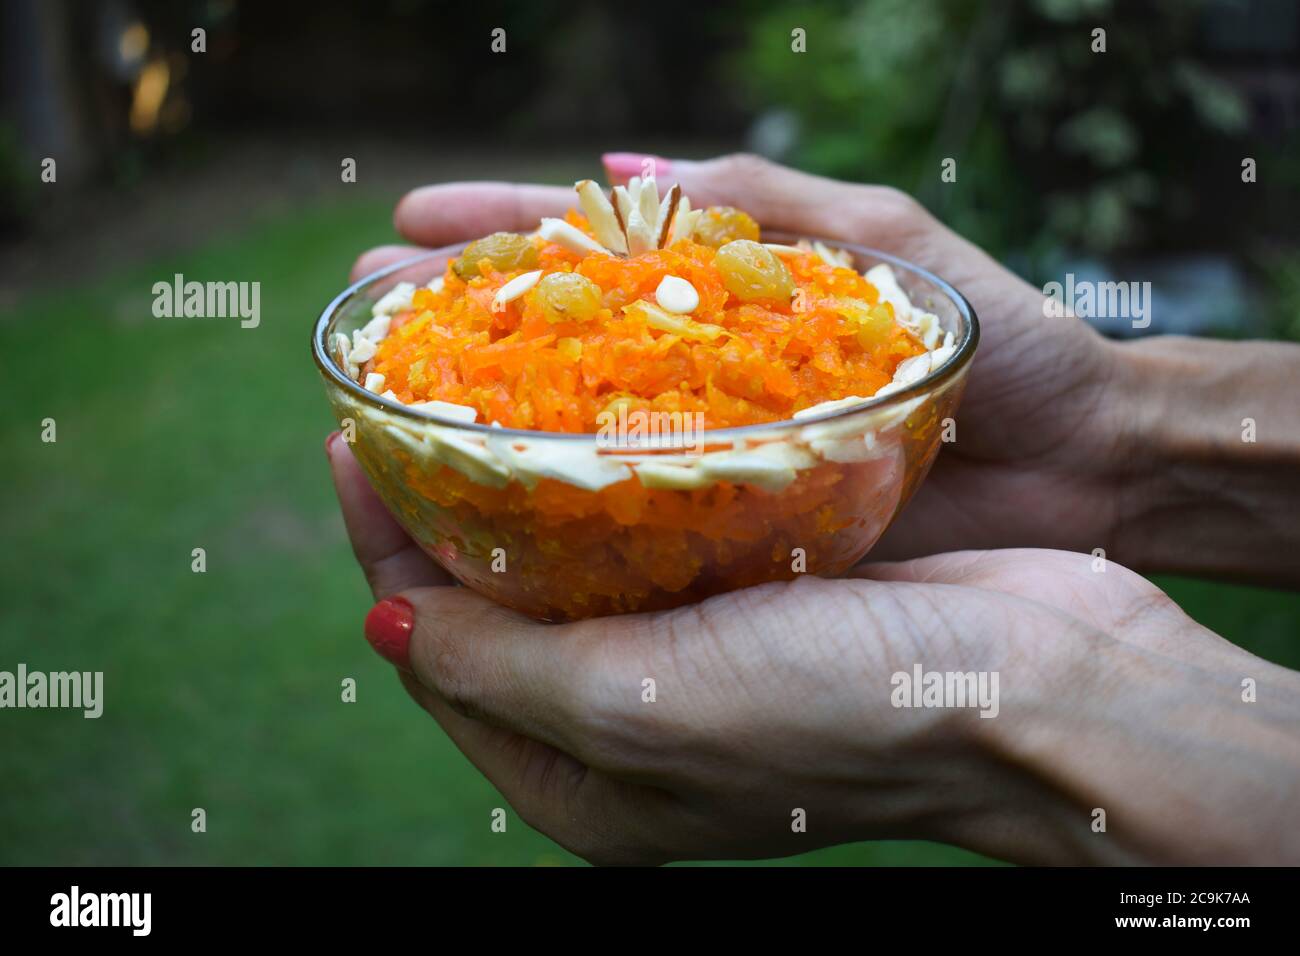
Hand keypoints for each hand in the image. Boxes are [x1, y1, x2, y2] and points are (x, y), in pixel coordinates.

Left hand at [327, 435, 1299, 864]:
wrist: (1046, 684)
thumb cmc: (844, 712)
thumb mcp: (643, 709)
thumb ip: (499, 670)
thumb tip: (388, 616)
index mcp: (585, 778)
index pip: (443, 646)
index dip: (387, 540)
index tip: (349, 437)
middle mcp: (631, 723)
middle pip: (500, 599)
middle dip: (448, 501)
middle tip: (409, 393)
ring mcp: (698, 659)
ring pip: (576, 555)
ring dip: (529, 475)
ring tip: (486, 380)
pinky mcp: (759, 598)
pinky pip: (658, 527)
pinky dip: (618, 471)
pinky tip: (599, 403)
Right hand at [350, 154, 1132, 563]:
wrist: (1091, 467)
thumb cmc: (1009, 342)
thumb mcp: (889, 248)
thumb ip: (769, 209)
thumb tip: (619, 172)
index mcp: (734, 293)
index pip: (590, 254)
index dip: (495, 234)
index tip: (403, 227)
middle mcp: (706, 375)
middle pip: (559, 340)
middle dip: (458, 319)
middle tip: (362, 315)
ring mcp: (717, 455)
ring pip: (579, 433)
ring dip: (483, 418)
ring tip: (388, 407)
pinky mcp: (743, 533)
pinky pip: (637, 524)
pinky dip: (562, 514)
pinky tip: (488, 510)